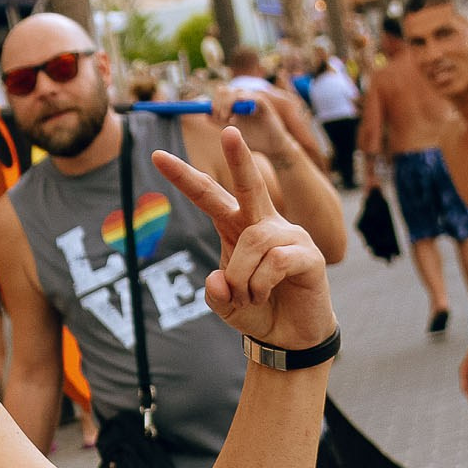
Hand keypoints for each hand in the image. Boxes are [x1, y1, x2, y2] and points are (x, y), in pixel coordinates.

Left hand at [153, 126, 335, 351]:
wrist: (290, 338)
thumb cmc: (257, 311)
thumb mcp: (225, 304)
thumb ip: (214, 292)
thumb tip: (218, 278)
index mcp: (238, 228)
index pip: (209, 196)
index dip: (184, 177)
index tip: (158, 156)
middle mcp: (265, 224)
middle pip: (249, 185)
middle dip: (239, 158)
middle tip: (228, 129)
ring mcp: (290, 236)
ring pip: (254, 241)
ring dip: (242, 277)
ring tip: (248, 297)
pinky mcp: (309, 255)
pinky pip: (275, 261)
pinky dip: (260, 284)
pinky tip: (264, 295)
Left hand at [210, 84, 290, 164]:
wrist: (271, 145)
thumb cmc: (253, 137)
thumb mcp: (232, 130)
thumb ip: (219, 121)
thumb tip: (206, 113)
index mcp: (235, 103)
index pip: (220, 93)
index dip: (213, 102)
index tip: (211, 113)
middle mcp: (243, 98)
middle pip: (225, 90)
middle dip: (218, 103)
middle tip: (220, 118)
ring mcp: (254, 100)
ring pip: (236, 92)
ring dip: (228, 104)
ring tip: (229, 119)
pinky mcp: (264, 105)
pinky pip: (254, 97)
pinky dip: (245, 100)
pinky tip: (240, 110)